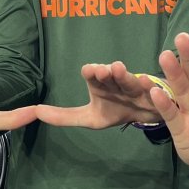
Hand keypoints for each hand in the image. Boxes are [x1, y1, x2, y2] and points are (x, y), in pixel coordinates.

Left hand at [35, 62, 159, 128]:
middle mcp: (116, 82)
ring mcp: (135, 87)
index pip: (93, 74)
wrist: (144, 114)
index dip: (91, 71)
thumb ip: (64, 116)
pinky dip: (149, 86)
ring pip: (129, 79)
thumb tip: (35, 112)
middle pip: (111, 73)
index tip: (90, 71)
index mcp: (100, 85)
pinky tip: (146, 83)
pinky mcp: (152, 95)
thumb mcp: (89, 118)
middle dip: (107, 71)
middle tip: (103, 70)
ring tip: (119, 69)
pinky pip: (151, 90)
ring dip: (124, 74)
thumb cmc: (116, 110)